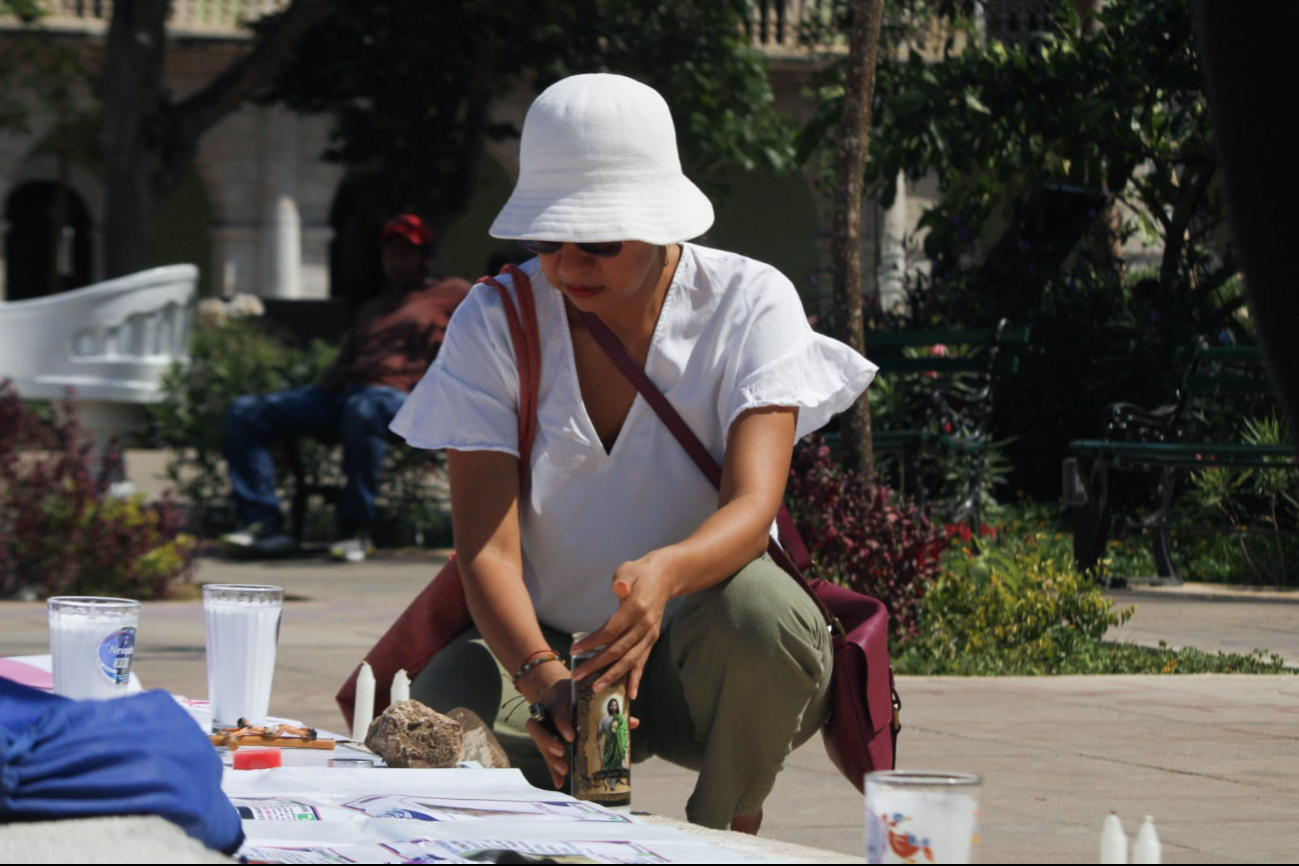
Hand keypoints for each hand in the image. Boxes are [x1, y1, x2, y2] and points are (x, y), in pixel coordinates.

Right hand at [523, 674, 640, 789]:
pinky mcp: (541, 737)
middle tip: (563, 754)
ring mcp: (541, 724)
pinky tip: (560, 782)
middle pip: (540, 728)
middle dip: (549, 743)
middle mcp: (545, 711)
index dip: (563, 724)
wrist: (554, 690)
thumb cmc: (575, 694)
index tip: (572, 737)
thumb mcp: (587, 695)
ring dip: (550, 758)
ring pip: (539, 741)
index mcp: (559, 697)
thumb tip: (633, 722)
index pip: (557, 710)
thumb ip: (608, 710)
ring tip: (564, 770)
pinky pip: (543, 753)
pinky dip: (551, 770)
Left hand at [570, 551, 673, 700]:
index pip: (611, 630)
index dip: (592, 642)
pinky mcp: (651, 640)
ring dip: (613, 675)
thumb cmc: (640, 573)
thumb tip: (619, 588)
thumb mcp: (629, 569)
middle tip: (578, 676)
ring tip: (596, 687)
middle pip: (618, 649)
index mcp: (636, 608)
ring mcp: (649, 635)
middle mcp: (644, 625)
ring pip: (630, 660)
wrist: (665, 577)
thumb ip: (623, 579)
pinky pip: (642, 661)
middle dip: (597, 664)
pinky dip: (636, 678)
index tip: (574, 651)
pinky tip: (631, 694)